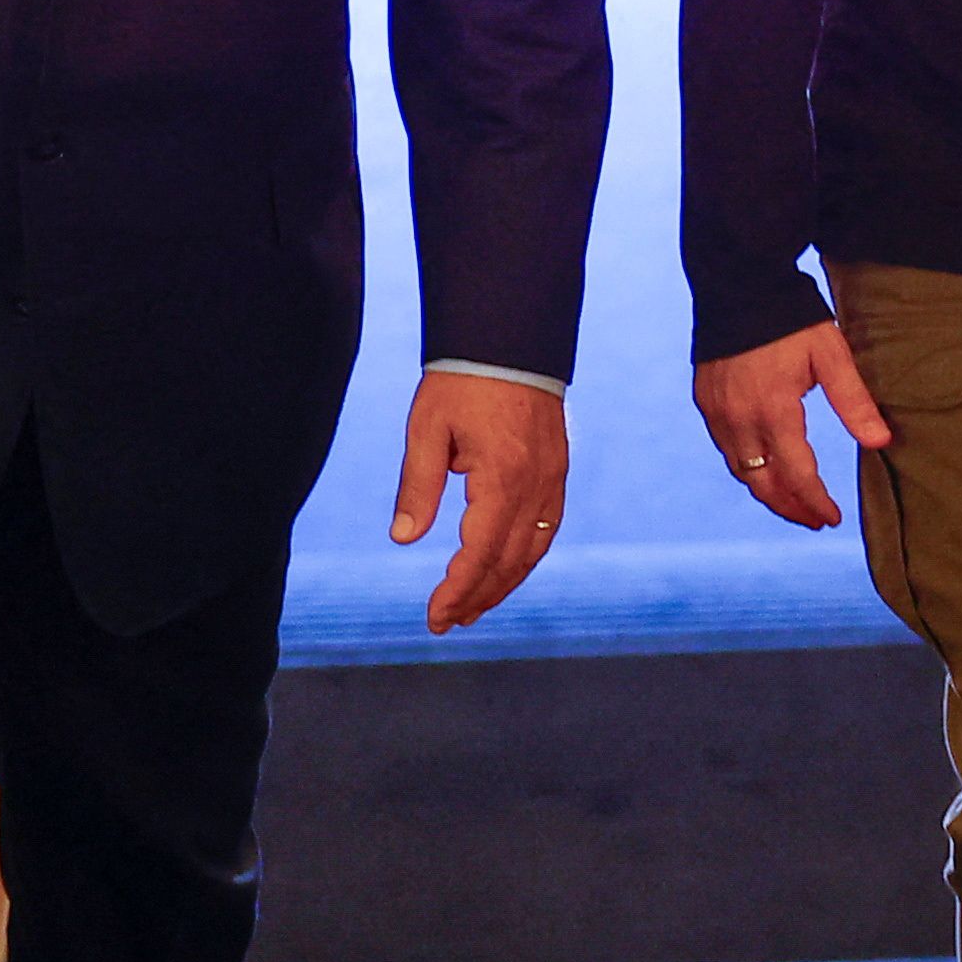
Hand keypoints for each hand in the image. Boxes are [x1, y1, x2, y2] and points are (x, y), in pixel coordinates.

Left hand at [391, 369, 569, 634]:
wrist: (511, 339)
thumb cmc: (462, 380)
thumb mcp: (427, 429)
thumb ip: (417, 486)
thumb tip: (404, 539)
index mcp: (502, 478)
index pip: (480, 553)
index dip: (457, 590)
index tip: (434, 616)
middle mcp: (535, 485)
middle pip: (509, 561)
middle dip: (478, 597)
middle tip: (447, 623)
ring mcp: (552, 479)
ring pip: (533, 550)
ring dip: (504, 584)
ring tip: (473, 607)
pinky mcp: (557, 470)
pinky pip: (546, 529)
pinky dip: (524, 557)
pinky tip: (505, 569)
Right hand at [694, 321, 886, 531]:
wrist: (738, 281)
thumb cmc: (792, 316)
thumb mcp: (831, 355)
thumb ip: (854, 401)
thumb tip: (881, 443)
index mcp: (774, 410)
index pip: (796, 475)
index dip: (815, 502)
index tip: (833, 519)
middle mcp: (739, 419)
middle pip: (763, 484)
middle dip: (791, 507)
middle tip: (815, 520)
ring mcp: (717, 412)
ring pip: (741, 470)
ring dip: (767, 491)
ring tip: (794, 502)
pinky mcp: (706, 401)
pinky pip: (726, 449)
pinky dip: (747, 467)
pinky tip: (766, 468)